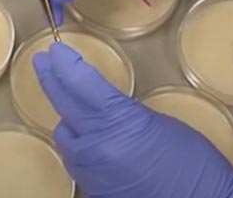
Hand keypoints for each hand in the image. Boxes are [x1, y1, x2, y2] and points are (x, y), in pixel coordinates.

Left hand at [33, 43, 232, 197]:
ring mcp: (91, 171)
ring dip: (65, 114)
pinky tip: (84, 133)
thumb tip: (105, 106)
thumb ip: (124, 112)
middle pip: (64, 104)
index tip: (55, 49)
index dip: (65, 63)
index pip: (81, 84)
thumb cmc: (191, 159)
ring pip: (63, 133)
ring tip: (69, 97)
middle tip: (42, 60)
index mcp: (118, 122)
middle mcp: (97, 146)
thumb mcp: (158, 122)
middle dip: (51, 79)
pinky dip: (75, 140)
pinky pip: (72, 157)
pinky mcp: (92, 189)